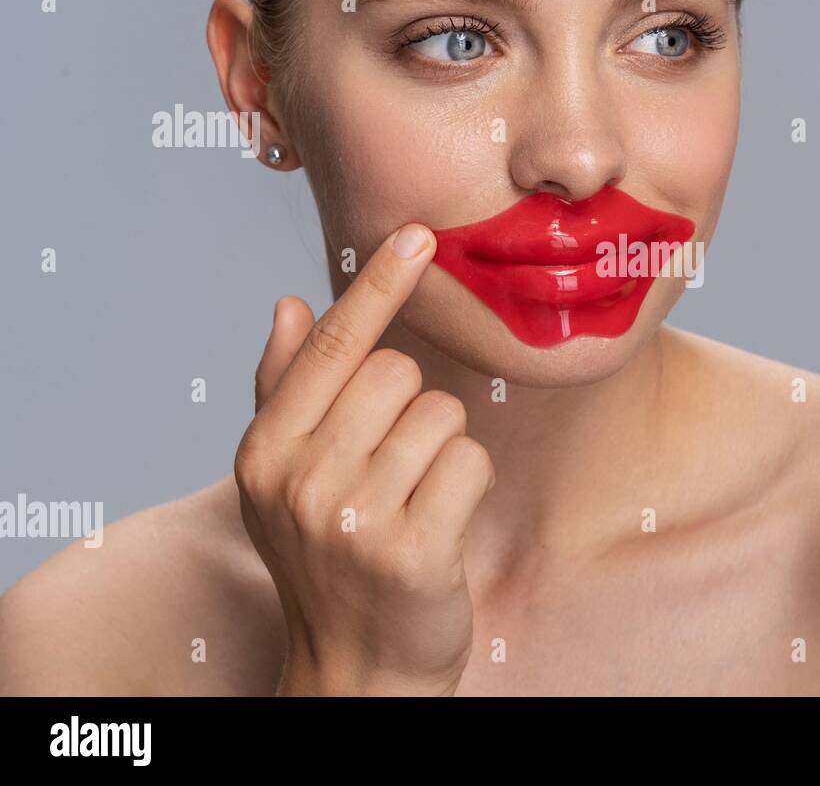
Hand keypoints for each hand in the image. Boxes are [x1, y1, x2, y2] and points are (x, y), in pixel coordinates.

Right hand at [234, 223, 493, 695]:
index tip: (419, 234)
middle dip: (414, 408)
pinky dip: (469, 484)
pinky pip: (471, 461)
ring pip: (442, 414)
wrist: (354, 668)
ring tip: (415, 499)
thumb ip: (285, 390)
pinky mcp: (412, 551)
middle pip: (399, 373)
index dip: (379, 284)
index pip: (332, 346)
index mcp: (265, 450)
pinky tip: (441, 523)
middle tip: (395, 466)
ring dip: (444, 449)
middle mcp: (299, 480)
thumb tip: (288, 304)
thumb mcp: (286, 478)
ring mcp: (352, 519)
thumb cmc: (329, 559)